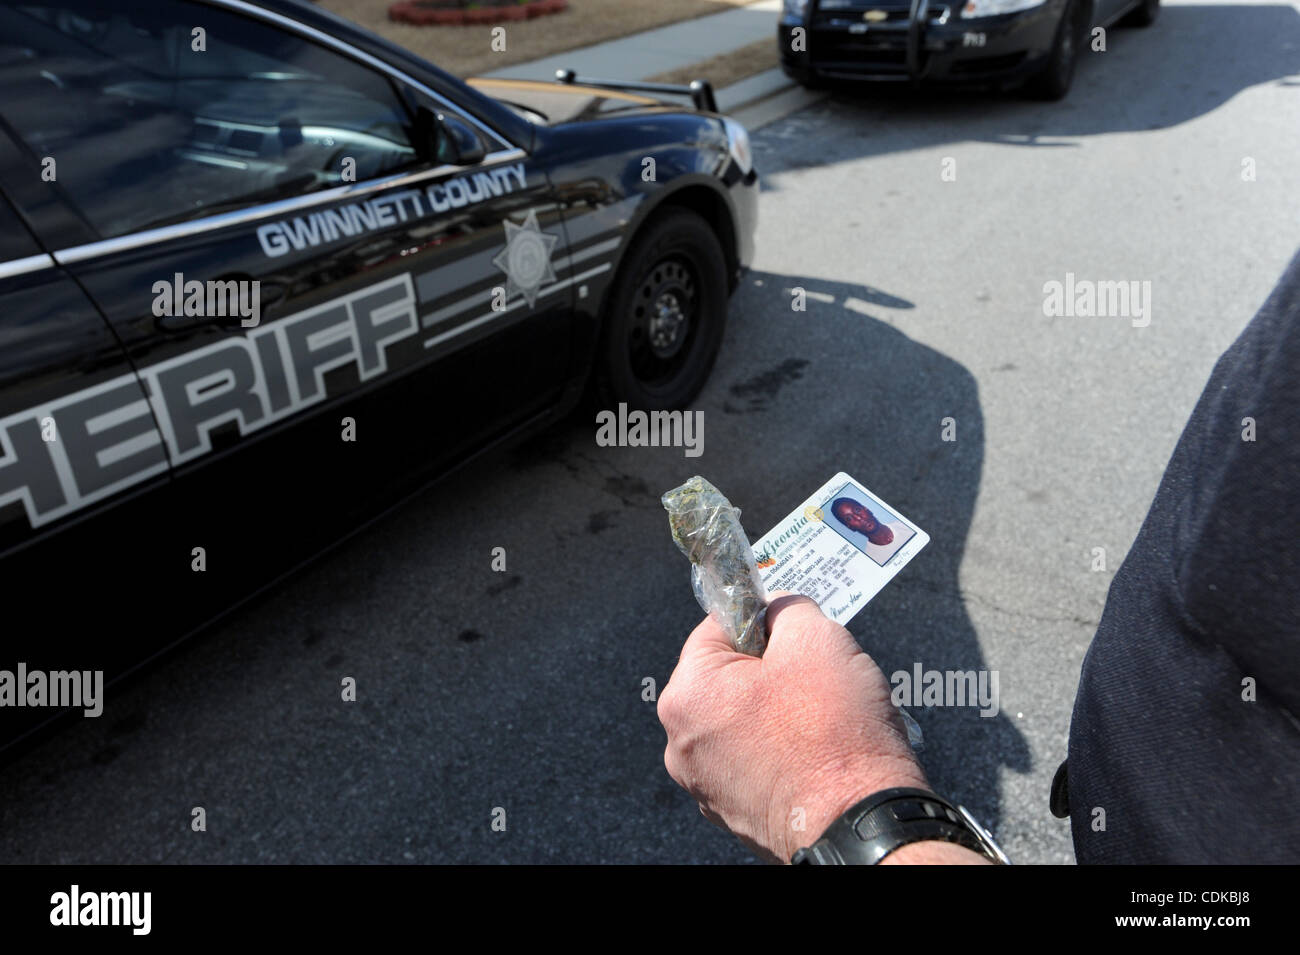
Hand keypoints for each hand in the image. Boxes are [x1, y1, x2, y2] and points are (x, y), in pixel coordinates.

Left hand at [658, 593, 928, 862]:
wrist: (863, 823)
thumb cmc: (835, 734)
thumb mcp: (816, 638)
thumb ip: (787, 609)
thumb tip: (779, 609)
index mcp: (687, 695)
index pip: (718, 628)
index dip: (764, 620)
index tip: (798, 632)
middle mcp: (682, 744)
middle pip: (730, 677)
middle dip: (775, 670)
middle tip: (819, 679)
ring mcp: (706, 785)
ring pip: (746, 719)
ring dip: (781, 710)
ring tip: (825, 720)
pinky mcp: (736, 813)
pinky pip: (757, 760)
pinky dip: (784, 751)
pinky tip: (819, 753)